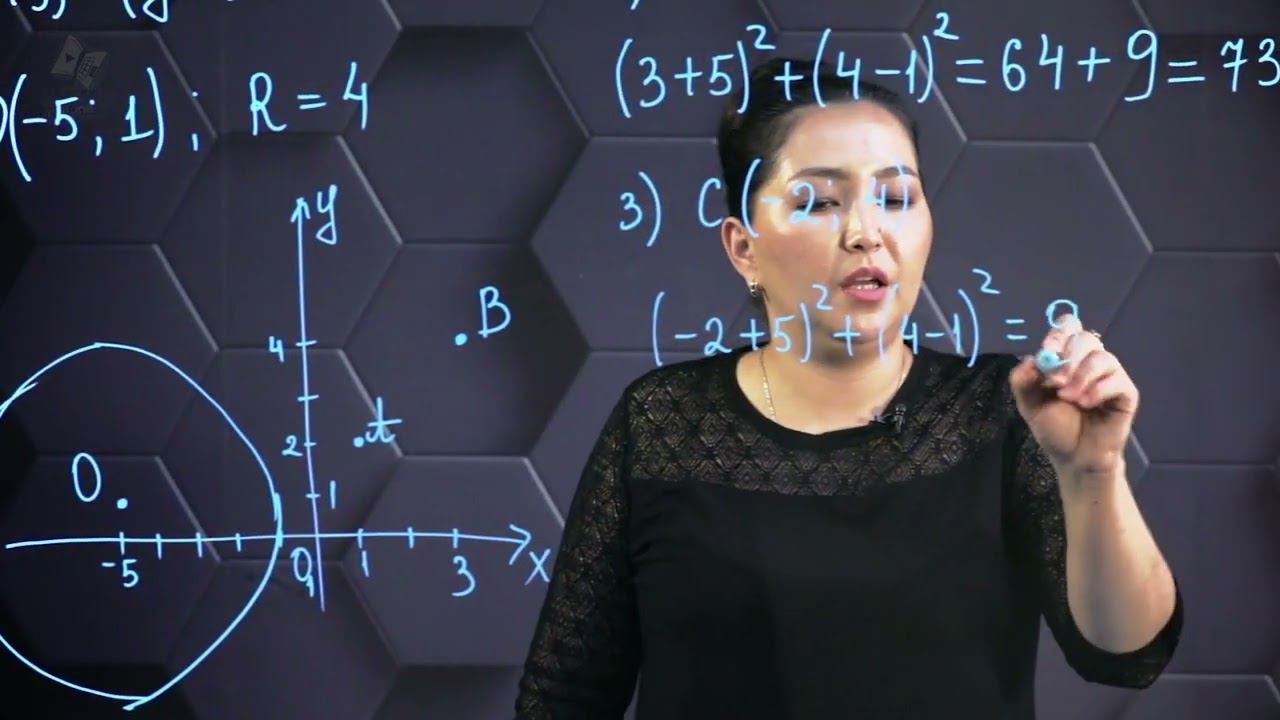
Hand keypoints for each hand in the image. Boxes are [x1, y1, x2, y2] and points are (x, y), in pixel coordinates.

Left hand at [1008, 313, 1138, 480]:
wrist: (1075, 457)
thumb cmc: (1055, 427)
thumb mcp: (1029, 404)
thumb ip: (1023, 381)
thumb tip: (1030, 359)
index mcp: (1066, 357)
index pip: (1068, 327)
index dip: (1058, 334)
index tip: (1047, 352)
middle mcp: (1089, 361)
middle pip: (1085, 338)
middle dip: (1068, 358)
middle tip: (1055, 382)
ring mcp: (1110, 375)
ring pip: (1102, 357)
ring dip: (1081, 377)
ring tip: (1068, 398)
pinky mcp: (1126, 393)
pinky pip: (1117, 380)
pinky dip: (1097, 391)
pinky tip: (1085, 404)